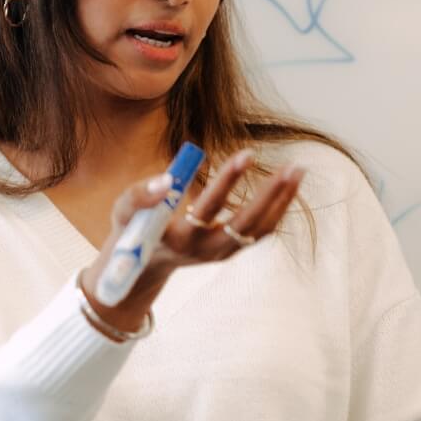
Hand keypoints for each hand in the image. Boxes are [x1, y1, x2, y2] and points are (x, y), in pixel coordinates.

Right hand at [77, 150, 305, 327]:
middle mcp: (205, 251)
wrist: (142, 265)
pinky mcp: (230, 251)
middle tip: (291, 167)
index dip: (227, 182)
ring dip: (281, 201)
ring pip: (259, 229)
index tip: (246, 154)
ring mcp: (221, 254)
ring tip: (297, 171)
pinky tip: (288, 187)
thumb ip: (139, 195)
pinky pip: (260, 231)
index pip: (208, 209)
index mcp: (179, 239)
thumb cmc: (132, 230)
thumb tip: (168, 178)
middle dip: (270, 195)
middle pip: (246, 224)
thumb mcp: (123, 212)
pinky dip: (277, 209)